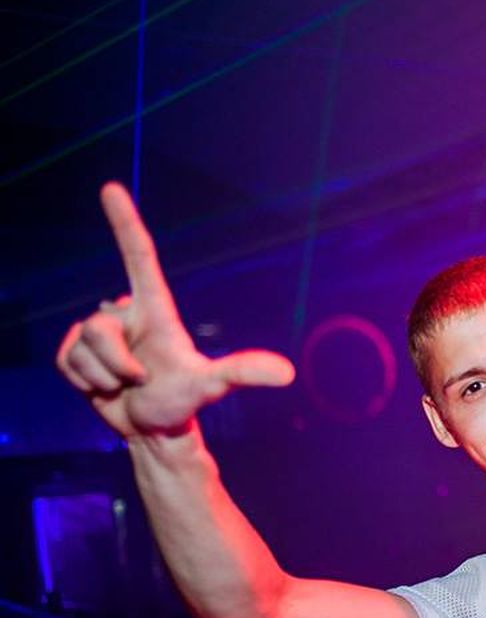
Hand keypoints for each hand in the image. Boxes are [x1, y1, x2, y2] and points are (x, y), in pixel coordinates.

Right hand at [56, 182, 294, 437]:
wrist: (154, 430)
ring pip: (81, 346)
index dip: (125, 223)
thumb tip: (289, 374)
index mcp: (156, 308)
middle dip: (116, 364)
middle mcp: (126, 314)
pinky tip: (102, 388)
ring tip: (125, 384)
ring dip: (102, 376)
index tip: (111, 188)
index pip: (138, 257)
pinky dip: (83, 382)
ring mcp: (98, 332)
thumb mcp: (213, 386)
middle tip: (141, 379)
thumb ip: (243, 374)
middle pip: (98, 326)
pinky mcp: (75, 351)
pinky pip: (64, 362)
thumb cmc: (184, 401)